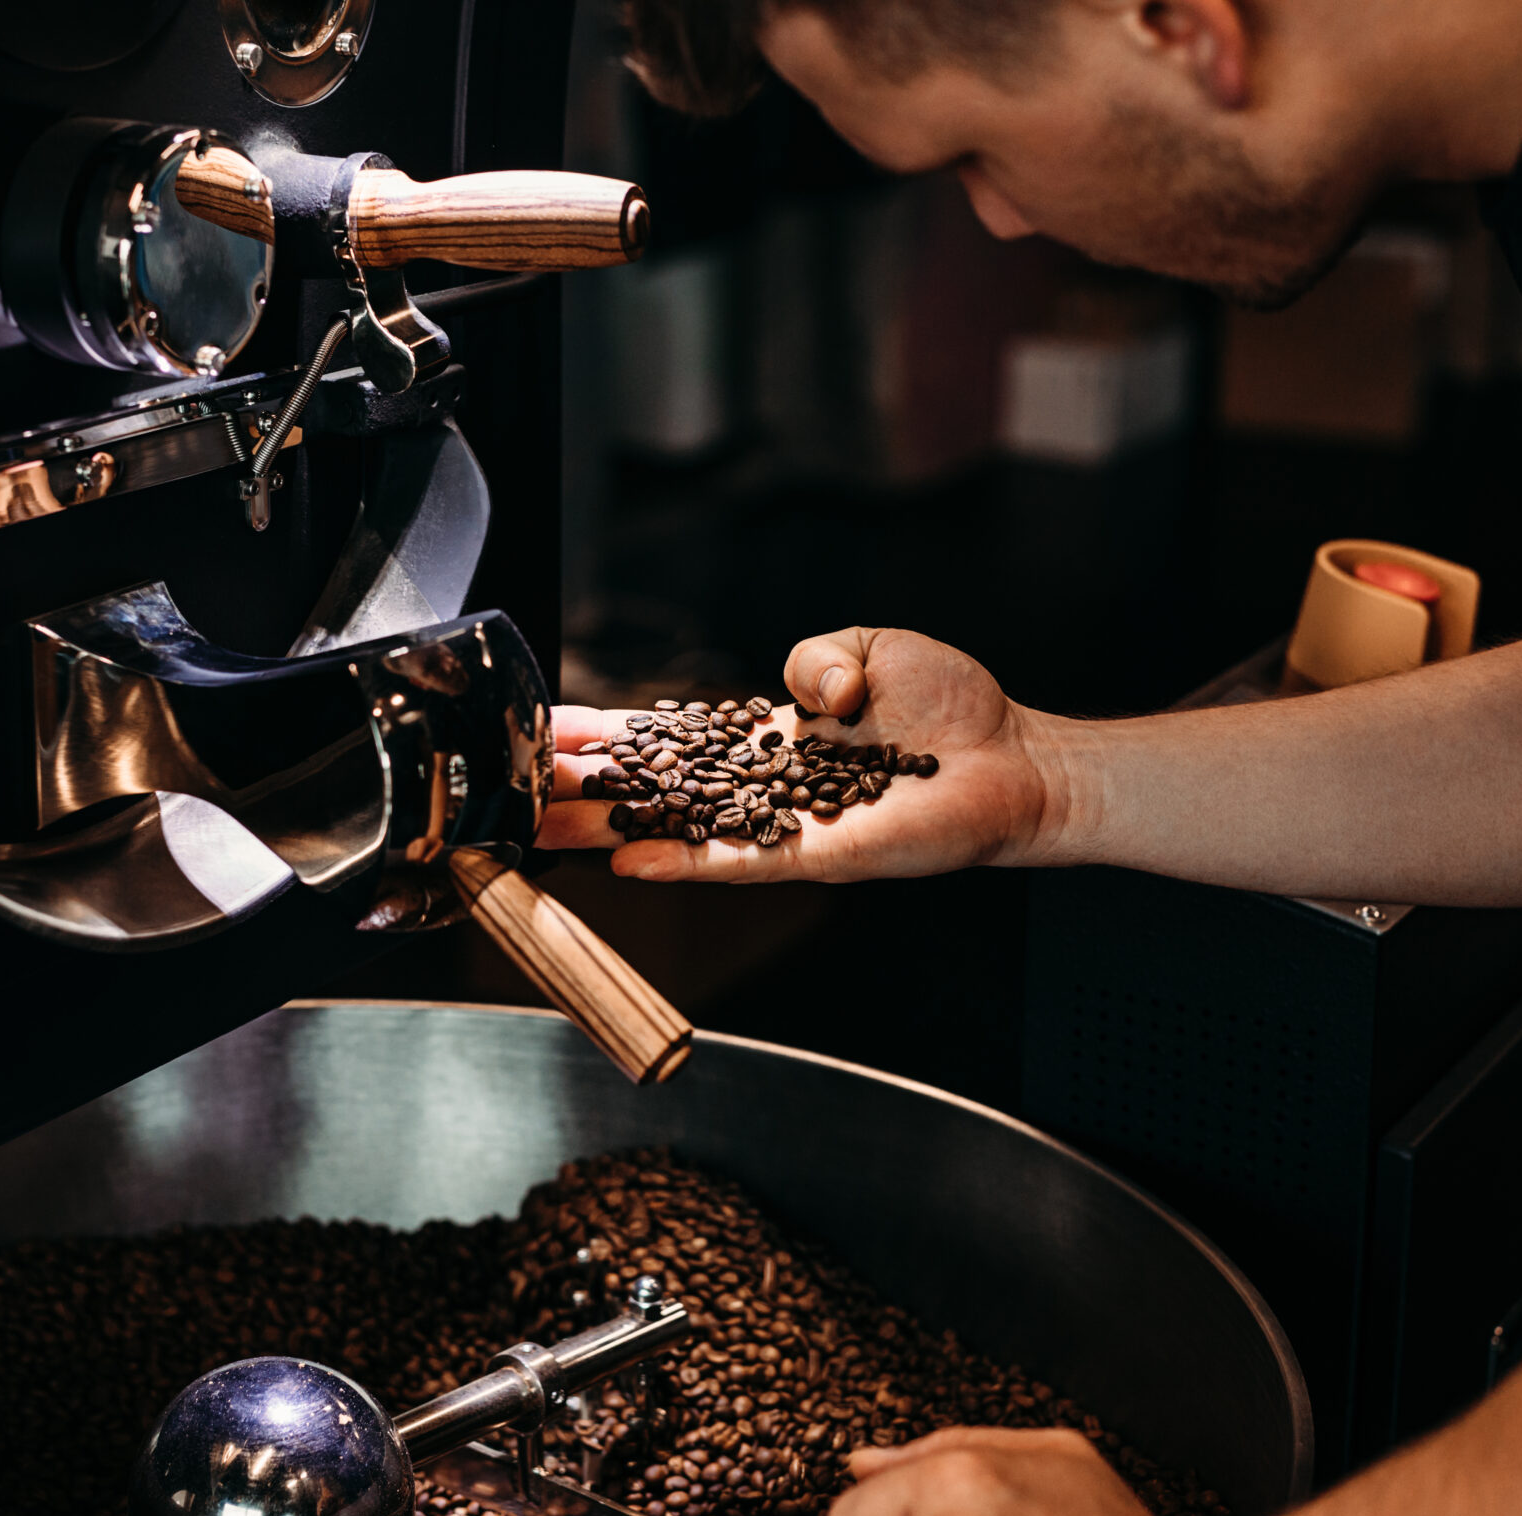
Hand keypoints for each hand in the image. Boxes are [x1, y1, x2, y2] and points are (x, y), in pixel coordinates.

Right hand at [539, 628, 1062, 881]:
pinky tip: (631, 862)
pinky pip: (735, 860)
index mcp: (766, 738)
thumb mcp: (866, 647)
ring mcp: (783, 825)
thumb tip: (795, 696)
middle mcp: (763, 787)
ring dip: (606, 831)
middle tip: (508, 788)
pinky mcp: (816, 854)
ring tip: (538, 830)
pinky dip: (683, 859)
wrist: (1012, 760)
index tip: (541, 730)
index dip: (605, 735)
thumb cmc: (950, 709)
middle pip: (652, 789)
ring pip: (675, 829)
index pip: (668, 737)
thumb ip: (811, 657)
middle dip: (578, 789)